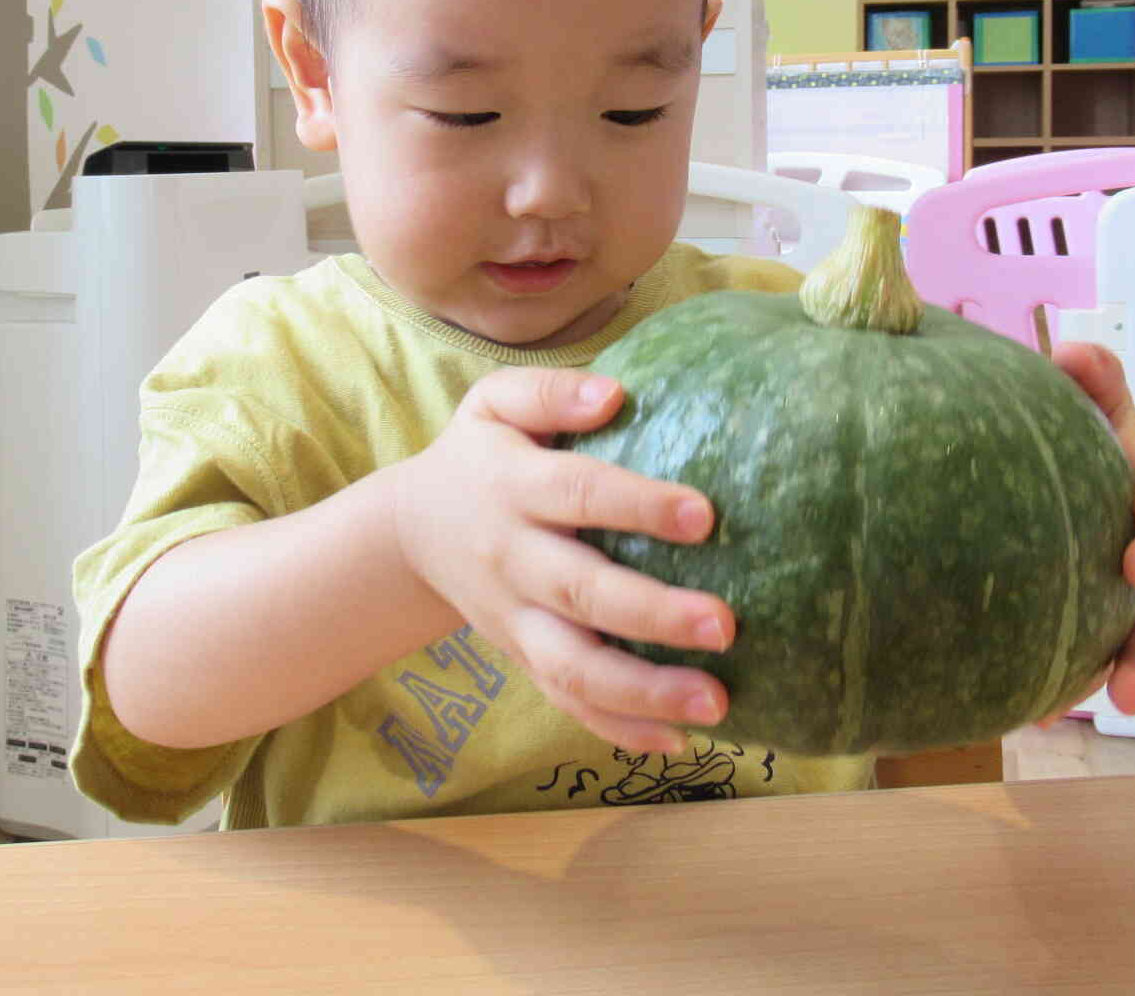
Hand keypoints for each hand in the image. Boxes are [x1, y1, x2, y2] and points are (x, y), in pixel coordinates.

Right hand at [389, 367, 732, 755]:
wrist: (410, 532)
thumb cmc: (479, 456)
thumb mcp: (493, 404)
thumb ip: (549, 393)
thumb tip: (614, 392)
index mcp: (512, 488)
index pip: (578, 495)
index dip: (637, 505)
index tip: (704, 514)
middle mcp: (513, 560)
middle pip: (580, 594)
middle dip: (652, 614)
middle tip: (724, 625)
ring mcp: (515, 620)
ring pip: (573, 668)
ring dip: (645, 693)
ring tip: (717, 703)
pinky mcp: (522, 660)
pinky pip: (567, 703)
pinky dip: (618, 729)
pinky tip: (677, 742)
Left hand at [1050, 342, 1134, 718]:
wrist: (1008, 483)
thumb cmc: (1052, 434)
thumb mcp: (1069, 401)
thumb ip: (1085, 378)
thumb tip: (1070, 354)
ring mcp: (1132, 587)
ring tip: (1122, 696)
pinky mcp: (1101, 628)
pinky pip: (1104, 662)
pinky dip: (1077, 687)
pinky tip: (1039, 713)